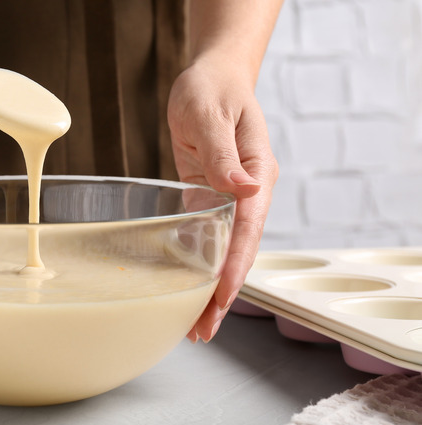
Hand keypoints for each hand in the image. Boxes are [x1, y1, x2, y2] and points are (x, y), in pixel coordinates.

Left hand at [167, 56, 278, 342]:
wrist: (212, 76)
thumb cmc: (212, 89)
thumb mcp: (211, 115)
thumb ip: (224, 153)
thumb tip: (247, 189)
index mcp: (257, 173)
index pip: (247, 229)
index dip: (234, 266)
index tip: (221, 298)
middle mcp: (247, 191)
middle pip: (239, 250)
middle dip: (222, 292)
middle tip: (202, 330)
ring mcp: (229, 196)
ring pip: (224, 250)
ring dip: (211, 286)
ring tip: (194, 324)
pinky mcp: (209, 195)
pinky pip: (208, 236)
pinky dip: (199, 264)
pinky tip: (185, 287)